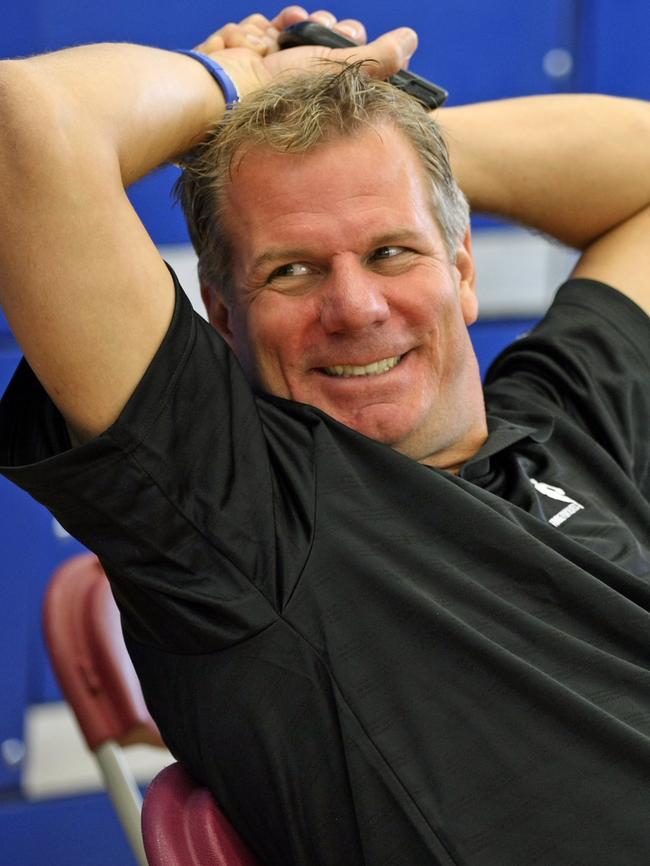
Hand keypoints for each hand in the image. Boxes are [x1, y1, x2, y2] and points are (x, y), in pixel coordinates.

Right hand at [194, 7, 416, 98]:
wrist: (225, 97)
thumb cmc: (282, 94)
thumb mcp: (339, 70)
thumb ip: (378, 56)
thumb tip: (412, 39)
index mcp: (322, 90)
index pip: (342, 50)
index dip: (344, 34)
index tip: (344, 33)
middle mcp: (296, 80)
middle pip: (314, 34)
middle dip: (312, 27)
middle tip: (308, 31)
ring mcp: (268, 68)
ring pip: (281, 29)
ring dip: (280, 29)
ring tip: (277, 40)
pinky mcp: (241, 58)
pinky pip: (251, 30)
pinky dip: (250, 32)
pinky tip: (254, 43)